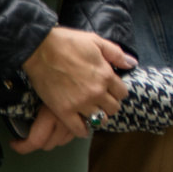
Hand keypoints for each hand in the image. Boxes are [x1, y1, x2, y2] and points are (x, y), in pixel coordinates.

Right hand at [16, 26, 134, 152]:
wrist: (40, 49)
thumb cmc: (68, 42)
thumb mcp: (97, 41)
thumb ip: (116, 54)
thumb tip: (132, 64)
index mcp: (106, 76)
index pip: (122, 93)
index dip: (117, 91)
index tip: (110, 90)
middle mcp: (96, 92)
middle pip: (113, 108)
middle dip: (109, 104)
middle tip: (101, 101)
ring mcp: (80, 103)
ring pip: (99, 119)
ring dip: (97, 116)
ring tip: (92, 112)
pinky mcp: (63, 110)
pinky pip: (78, 128)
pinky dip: (82, 130)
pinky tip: (82, 127)